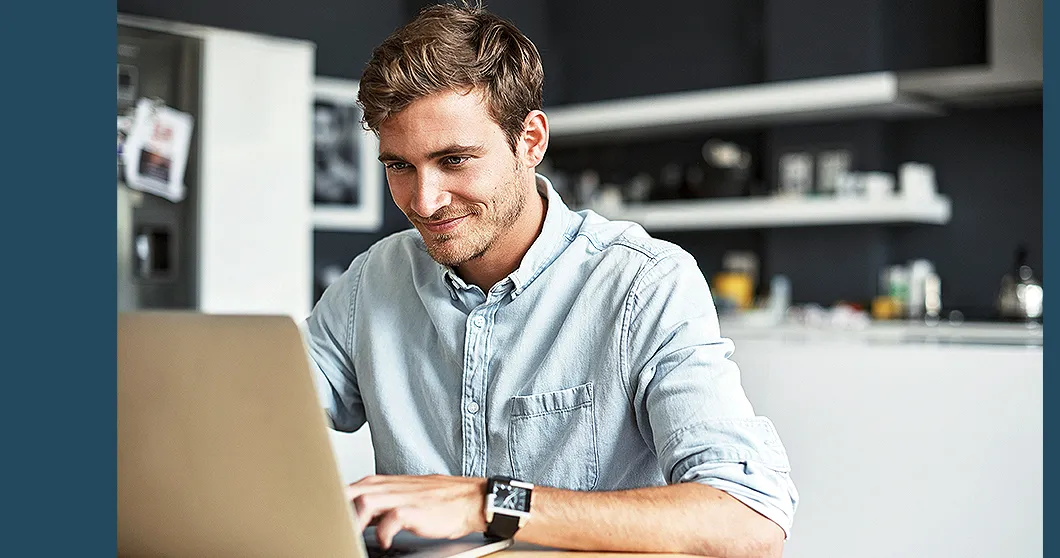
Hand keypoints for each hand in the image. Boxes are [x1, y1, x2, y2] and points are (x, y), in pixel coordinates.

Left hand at [346, 474, 486, 547]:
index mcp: (387, 483)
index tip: (327, 516)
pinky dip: (383, 532)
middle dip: (337, 507)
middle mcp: (391, 487)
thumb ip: (384, 499)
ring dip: (354, 520)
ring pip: (366, 501)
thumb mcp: (408, 494)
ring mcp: (403, 497)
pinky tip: (384, 542)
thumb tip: (362, 513)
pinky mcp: (416, 510)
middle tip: (332, 527)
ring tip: (351, 535)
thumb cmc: (443, 499)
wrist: (473, 498)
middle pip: (351, 491)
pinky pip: (392, 518)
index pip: (351, 486)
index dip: (335, 500)